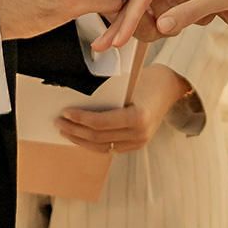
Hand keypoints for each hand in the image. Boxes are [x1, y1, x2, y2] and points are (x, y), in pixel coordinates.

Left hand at [53, 65, 191, 153]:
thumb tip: (76, 100)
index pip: (101, 123)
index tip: (65, 112)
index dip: (80, 119)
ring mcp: (139, 142)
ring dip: (80, 140)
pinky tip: (79, 136)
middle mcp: (139, 134)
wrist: (169, 87)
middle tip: (58, 121)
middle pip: (98, 138)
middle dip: (75, 130)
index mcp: (138, 117)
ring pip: (102, 147)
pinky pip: (109, 148)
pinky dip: (92, 143)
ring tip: (64, 130)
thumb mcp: (128, 83)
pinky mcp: (136, 145)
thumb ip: (107, 95)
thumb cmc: (146, 79)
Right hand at [94, 0, 227, 50]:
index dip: (130, 17)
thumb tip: (161, 26)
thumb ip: (190, 11)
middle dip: (124, 22)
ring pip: (146, 0)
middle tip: (101, 48)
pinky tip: (162, 26)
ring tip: (208, 13)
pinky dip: (156, 14)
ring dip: (160, 17)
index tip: (117, 40)